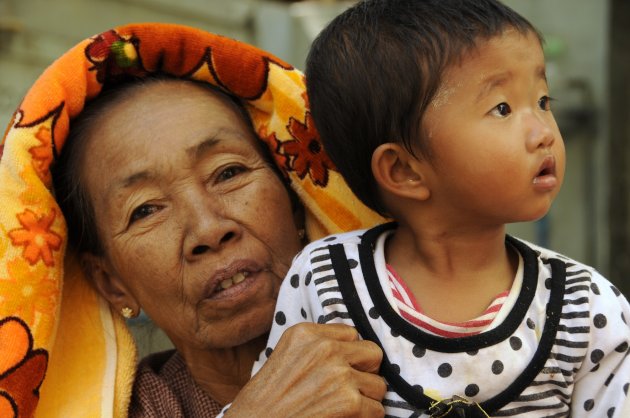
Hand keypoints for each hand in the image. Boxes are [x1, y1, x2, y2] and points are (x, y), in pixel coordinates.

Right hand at [225, 323, 385, 416]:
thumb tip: (351, 349)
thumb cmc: (265, 398)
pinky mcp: (349, 402)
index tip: (340, 368)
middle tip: (351, 387)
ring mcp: (339, 374)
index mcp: (306, 333)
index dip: (349, 354)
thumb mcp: (284, 354)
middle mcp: (325, 348)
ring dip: (366, 398)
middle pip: (372, 353)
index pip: (351, 334)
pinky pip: (377, 409)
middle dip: (366, 372)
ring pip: (378, 384)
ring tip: (344, 407)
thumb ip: (315, 346)